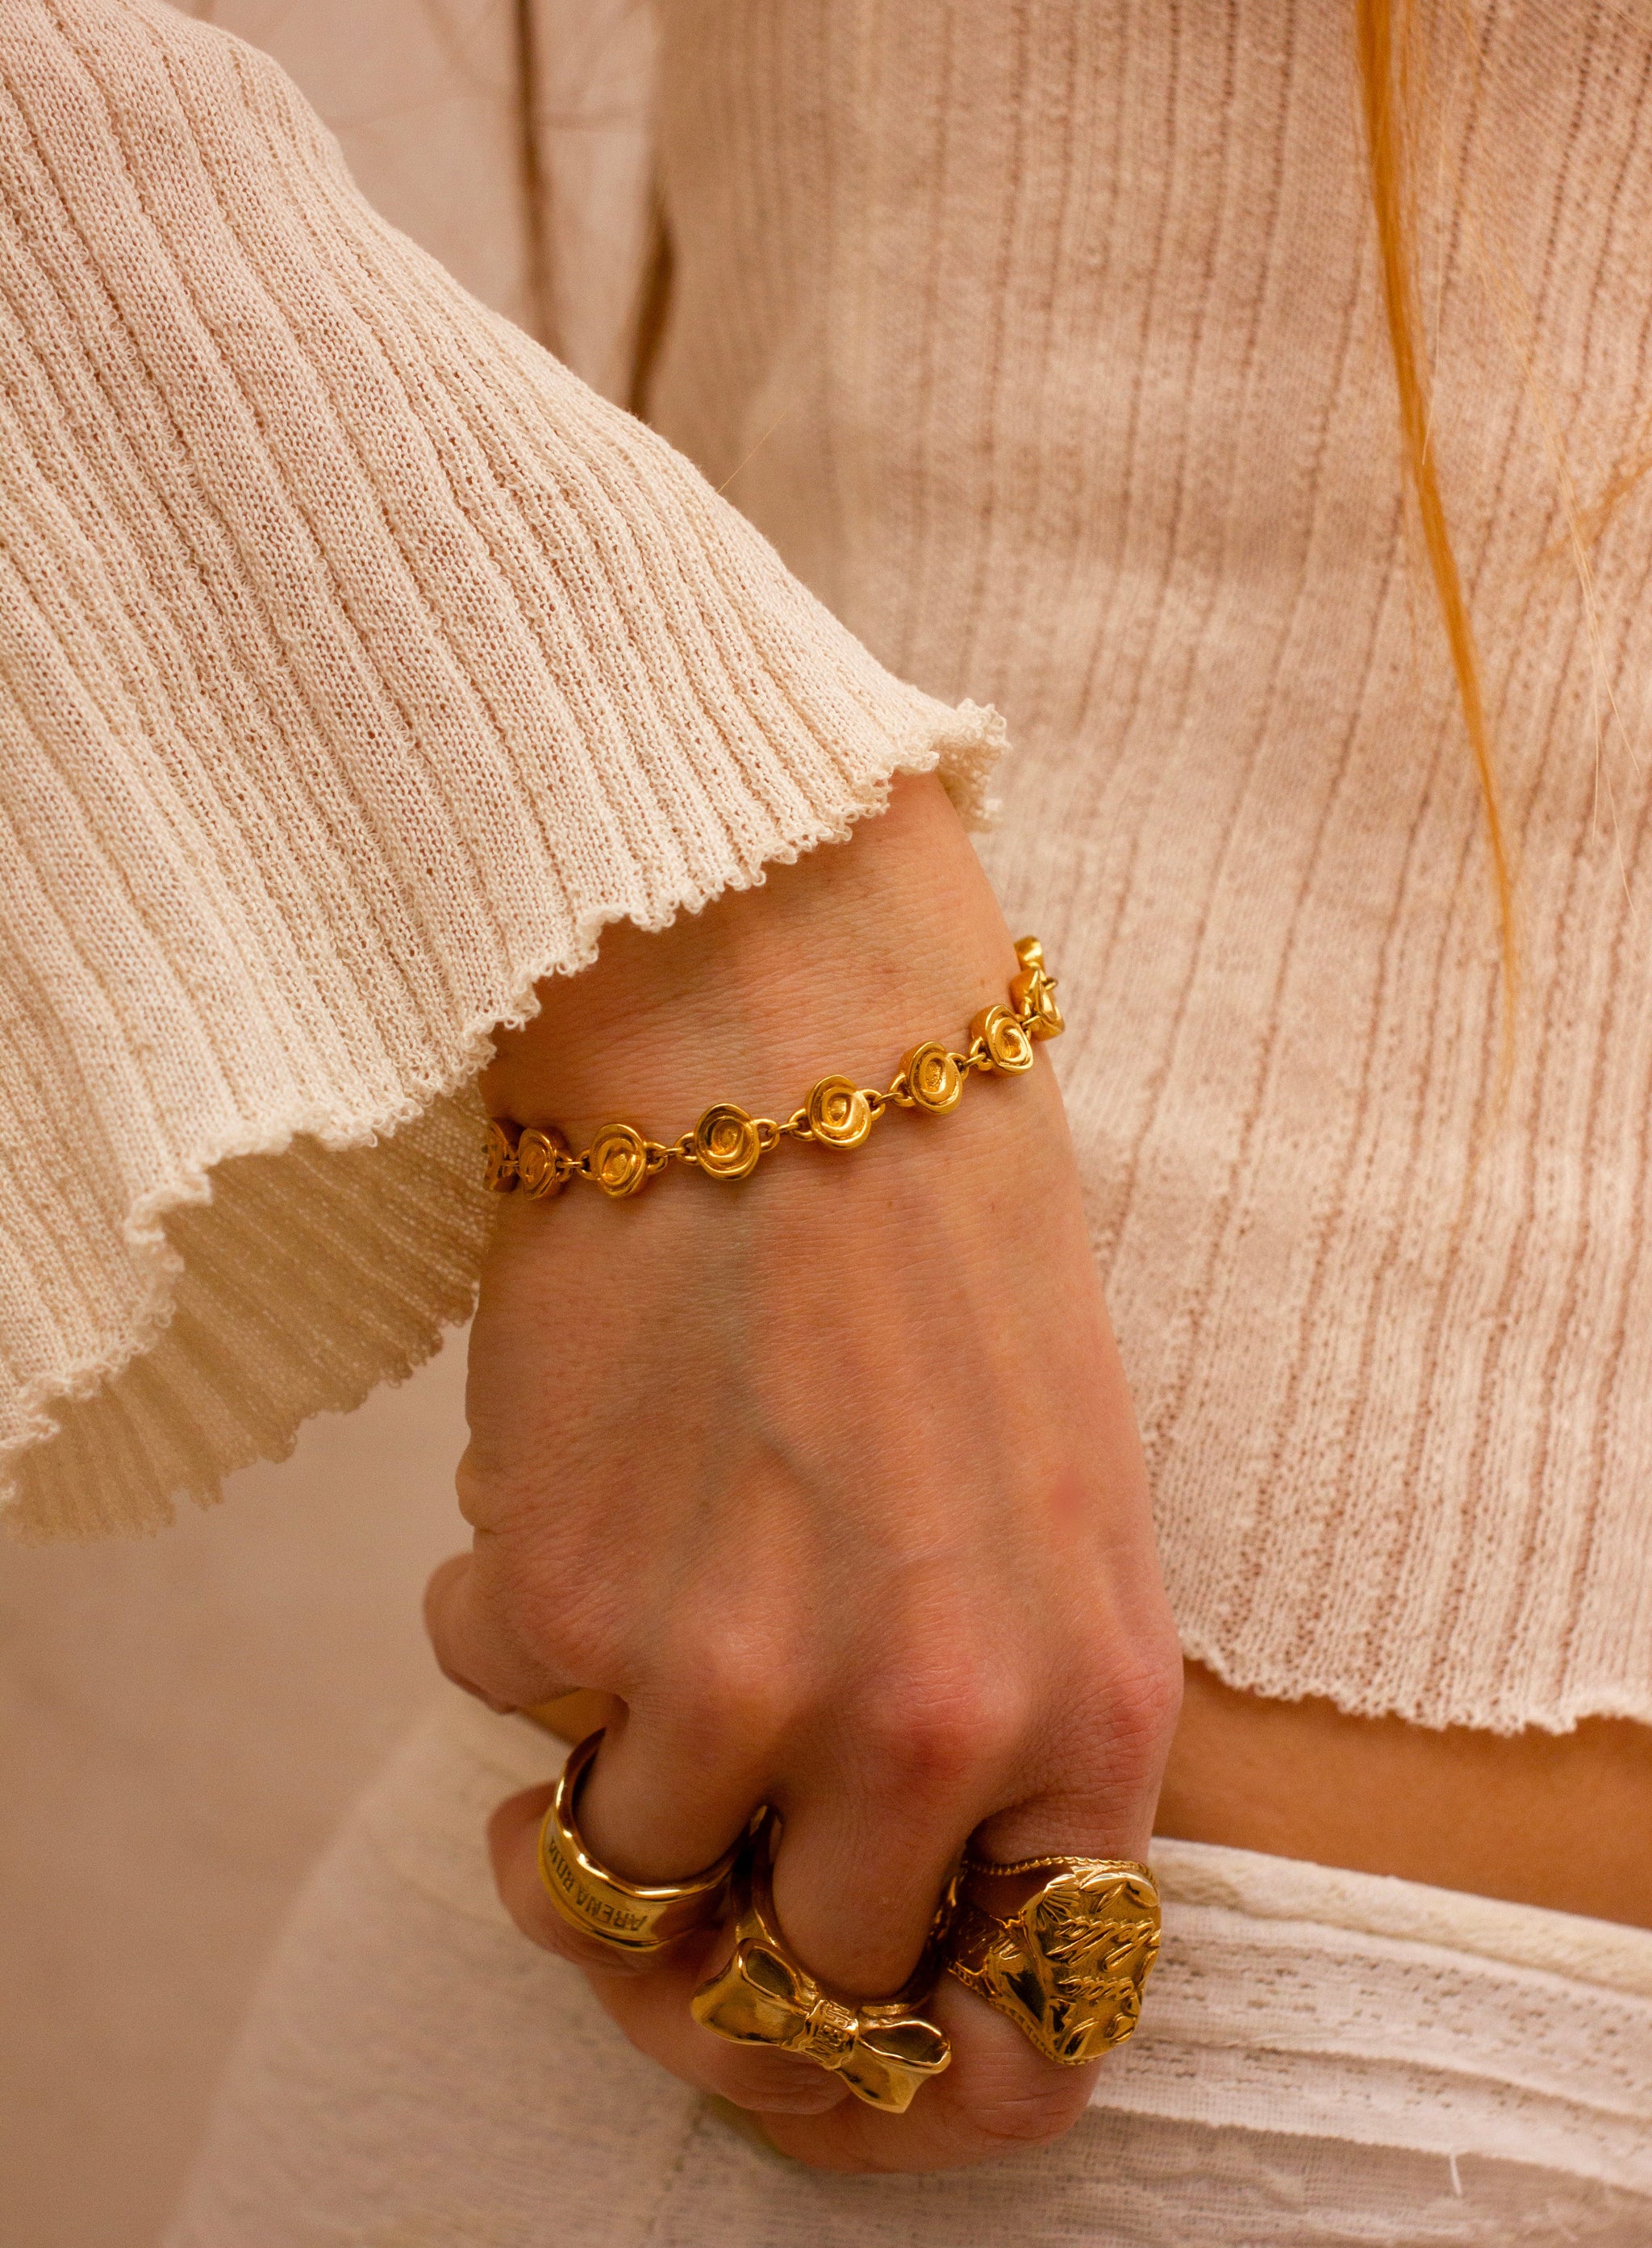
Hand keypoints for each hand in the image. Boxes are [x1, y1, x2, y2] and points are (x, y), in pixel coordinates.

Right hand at [425, 773, 1181, 2171]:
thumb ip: (1002, 1729)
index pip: (1029, 2043)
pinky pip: (490, 1699)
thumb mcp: (1061, 1510)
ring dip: (599, 1739)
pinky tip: (573, 1468)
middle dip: (716, 1919)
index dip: (911, 2086)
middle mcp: (925, 1727)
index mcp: (1090, 1708)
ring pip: (614, 1868)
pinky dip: (509, 1609)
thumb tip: (856, 1908)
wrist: (795, 1039)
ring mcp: (736, 1683)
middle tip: (668, 1806)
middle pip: (784, 1989)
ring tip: (628, 1578)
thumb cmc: (945, 1247)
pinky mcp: (562, 1607)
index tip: (817, 2030)